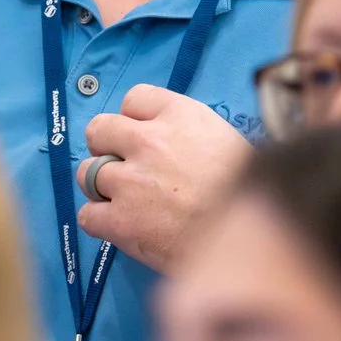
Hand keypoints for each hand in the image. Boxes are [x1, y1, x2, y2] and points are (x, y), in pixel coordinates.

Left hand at [76, 87, 254, 272]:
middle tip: (127, 168)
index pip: (134, 98)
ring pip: (87, 173)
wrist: (252, 242)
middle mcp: (150, 141)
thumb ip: (190, 134)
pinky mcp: (120, 220)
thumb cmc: (248, 195)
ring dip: (103, 187)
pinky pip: (87, 214)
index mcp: (181, 116)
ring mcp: (130, 181)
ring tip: (128, 202)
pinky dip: (101, 221)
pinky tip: (123, 226)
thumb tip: (167, 143)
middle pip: (99, 129)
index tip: (144, 137)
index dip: (135, 120)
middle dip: (107, 148)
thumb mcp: (227, 143)